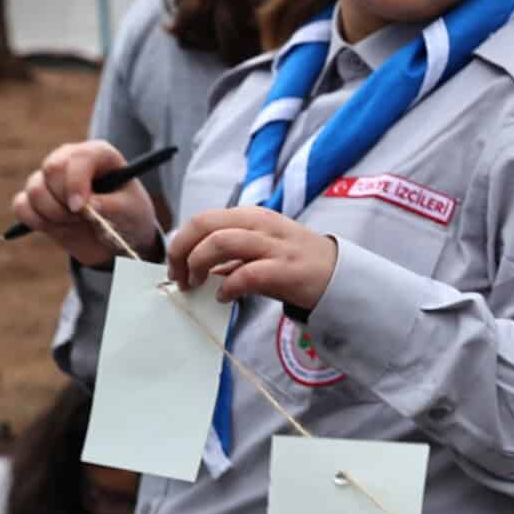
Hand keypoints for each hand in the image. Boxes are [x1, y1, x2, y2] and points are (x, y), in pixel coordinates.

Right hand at [10, 140, 159, 268]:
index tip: (80, 208)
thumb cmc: (129, 216)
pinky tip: (58, 226)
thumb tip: (85, 206)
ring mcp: (49, 178)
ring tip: (76, 222)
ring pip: (34, 190)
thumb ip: (110, 206)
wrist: (118, 238)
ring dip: (53, 214)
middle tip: (81, 218)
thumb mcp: (130, 211)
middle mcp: (70, 159)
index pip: (78, 158)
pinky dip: (36, 221)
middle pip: (51, 169)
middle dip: (64, 200)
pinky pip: (21, 206)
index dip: (75, 183)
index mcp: (98, 154)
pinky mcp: (35, 199)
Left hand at [166, 207, 340, 308]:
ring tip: (196, 284)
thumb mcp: (259, 249)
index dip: (180, 242)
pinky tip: (225, 297)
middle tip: (178, 276)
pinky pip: (245, 274)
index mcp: (250, 216)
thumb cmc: (295, 264)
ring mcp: (274, 246)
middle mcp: (260, 225)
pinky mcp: (286, 270)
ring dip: (198, 264)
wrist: (339, 276)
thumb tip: (193, 266)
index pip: (202, 219)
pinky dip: (228, 287)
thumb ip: (228, 254)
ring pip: (220, 242)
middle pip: (204, 224)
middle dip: (181, 250)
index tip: (174, 266)